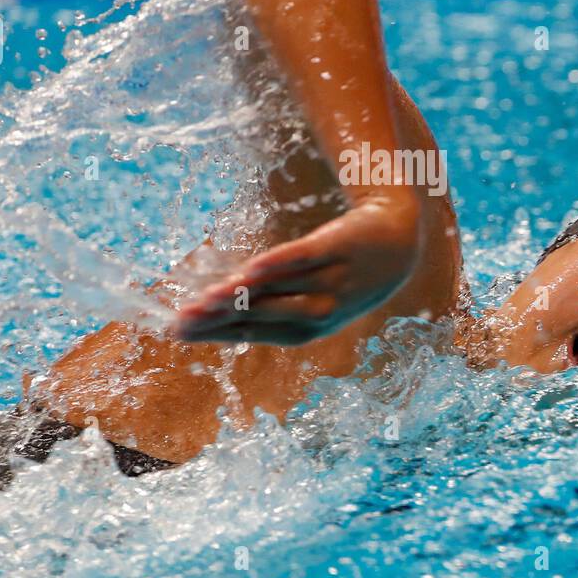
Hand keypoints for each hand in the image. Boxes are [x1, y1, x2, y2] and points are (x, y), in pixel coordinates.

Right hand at [172, 200, 420, 345]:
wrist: (399, 243)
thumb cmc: (342, 276)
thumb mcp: (308, 297)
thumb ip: (266, 304)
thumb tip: (213, 306)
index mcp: (308, 328)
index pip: (254, 333)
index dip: (216, 334)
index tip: (178, 333)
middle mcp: (320, 311)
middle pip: (263, 317)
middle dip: (220, 320)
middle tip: (181, 322)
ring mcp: (330, 281)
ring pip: (282, 293)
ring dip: (245, 297)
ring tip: (207, 300)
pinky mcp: (338, 248)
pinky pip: (306, 258)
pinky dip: (280, 264)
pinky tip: (252, 267)